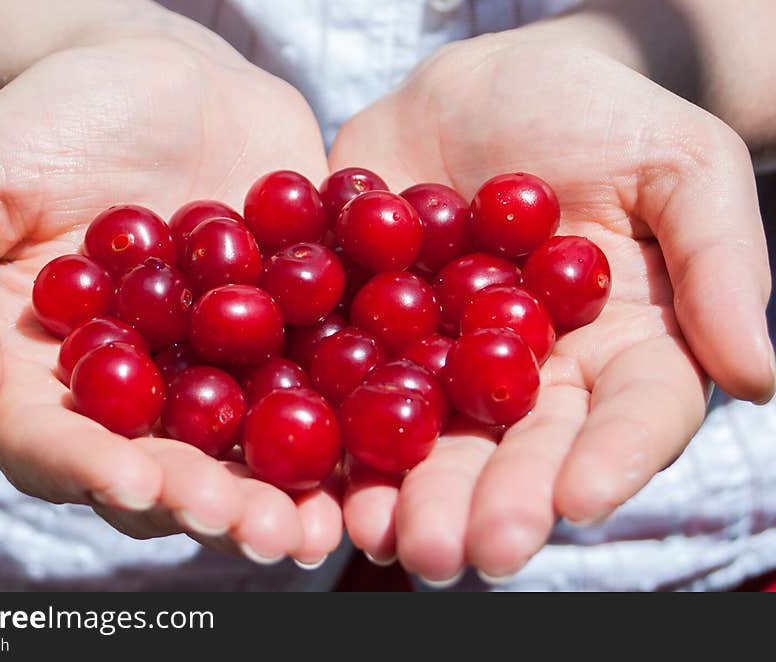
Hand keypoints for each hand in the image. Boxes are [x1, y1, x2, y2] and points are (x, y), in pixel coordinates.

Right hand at [0, 19, 338, 565]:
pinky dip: (349, 416)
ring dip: (290, 493)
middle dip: (216, 506)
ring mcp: (222, 367)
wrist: (155, 74)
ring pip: (251, 446)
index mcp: (54, 377)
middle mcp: (142, 389)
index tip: (144, 484)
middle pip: (171, 468)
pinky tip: (380, 447)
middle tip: (267, 534)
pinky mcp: (288, 331)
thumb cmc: (42, 122)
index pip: (64, 446)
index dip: (99, 472)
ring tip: (328, 526)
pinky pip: (318, 378)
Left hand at [330, 40, 774, 582]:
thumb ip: (720, 263)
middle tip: (454, 553)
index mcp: (617, 350)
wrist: (488, 83)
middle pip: (517, 451)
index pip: (627, 419)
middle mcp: (530, 375)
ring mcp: (444, 360)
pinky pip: (352, 381)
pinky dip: (334, 426)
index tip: (577, 501)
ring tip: (380, 536)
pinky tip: (316, 473)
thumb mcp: (681, 164)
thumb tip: (759, 375)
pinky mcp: (369, 330)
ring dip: (404, 492)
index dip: (609, 461)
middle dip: (486, 503)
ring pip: (430, 438)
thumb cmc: (603, 116)